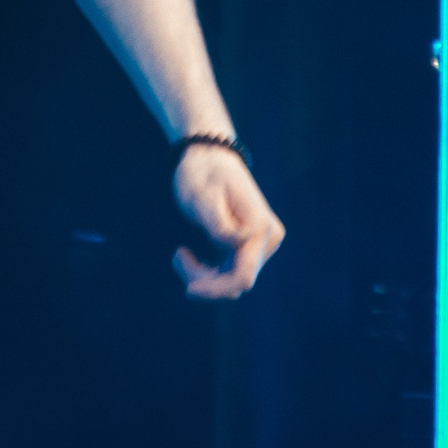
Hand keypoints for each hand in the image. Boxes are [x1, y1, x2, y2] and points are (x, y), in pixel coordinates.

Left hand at [171, 144, 283, 299]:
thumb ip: (217, 221)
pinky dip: (209, 272)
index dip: (216, 289)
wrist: (209, 157)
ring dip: (205, 276)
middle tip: (179, 257)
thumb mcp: (201, 196)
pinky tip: (187, 255)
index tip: (187, 289)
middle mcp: (268, 238)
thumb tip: (235, 243)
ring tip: (181, 255)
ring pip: (233, 280)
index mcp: (259, 227)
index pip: (243, 276)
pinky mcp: (250, 246)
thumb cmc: (202, 174)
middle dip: (206, 281)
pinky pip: (231, 272)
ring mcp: (262, 243)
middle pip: (238, 281)